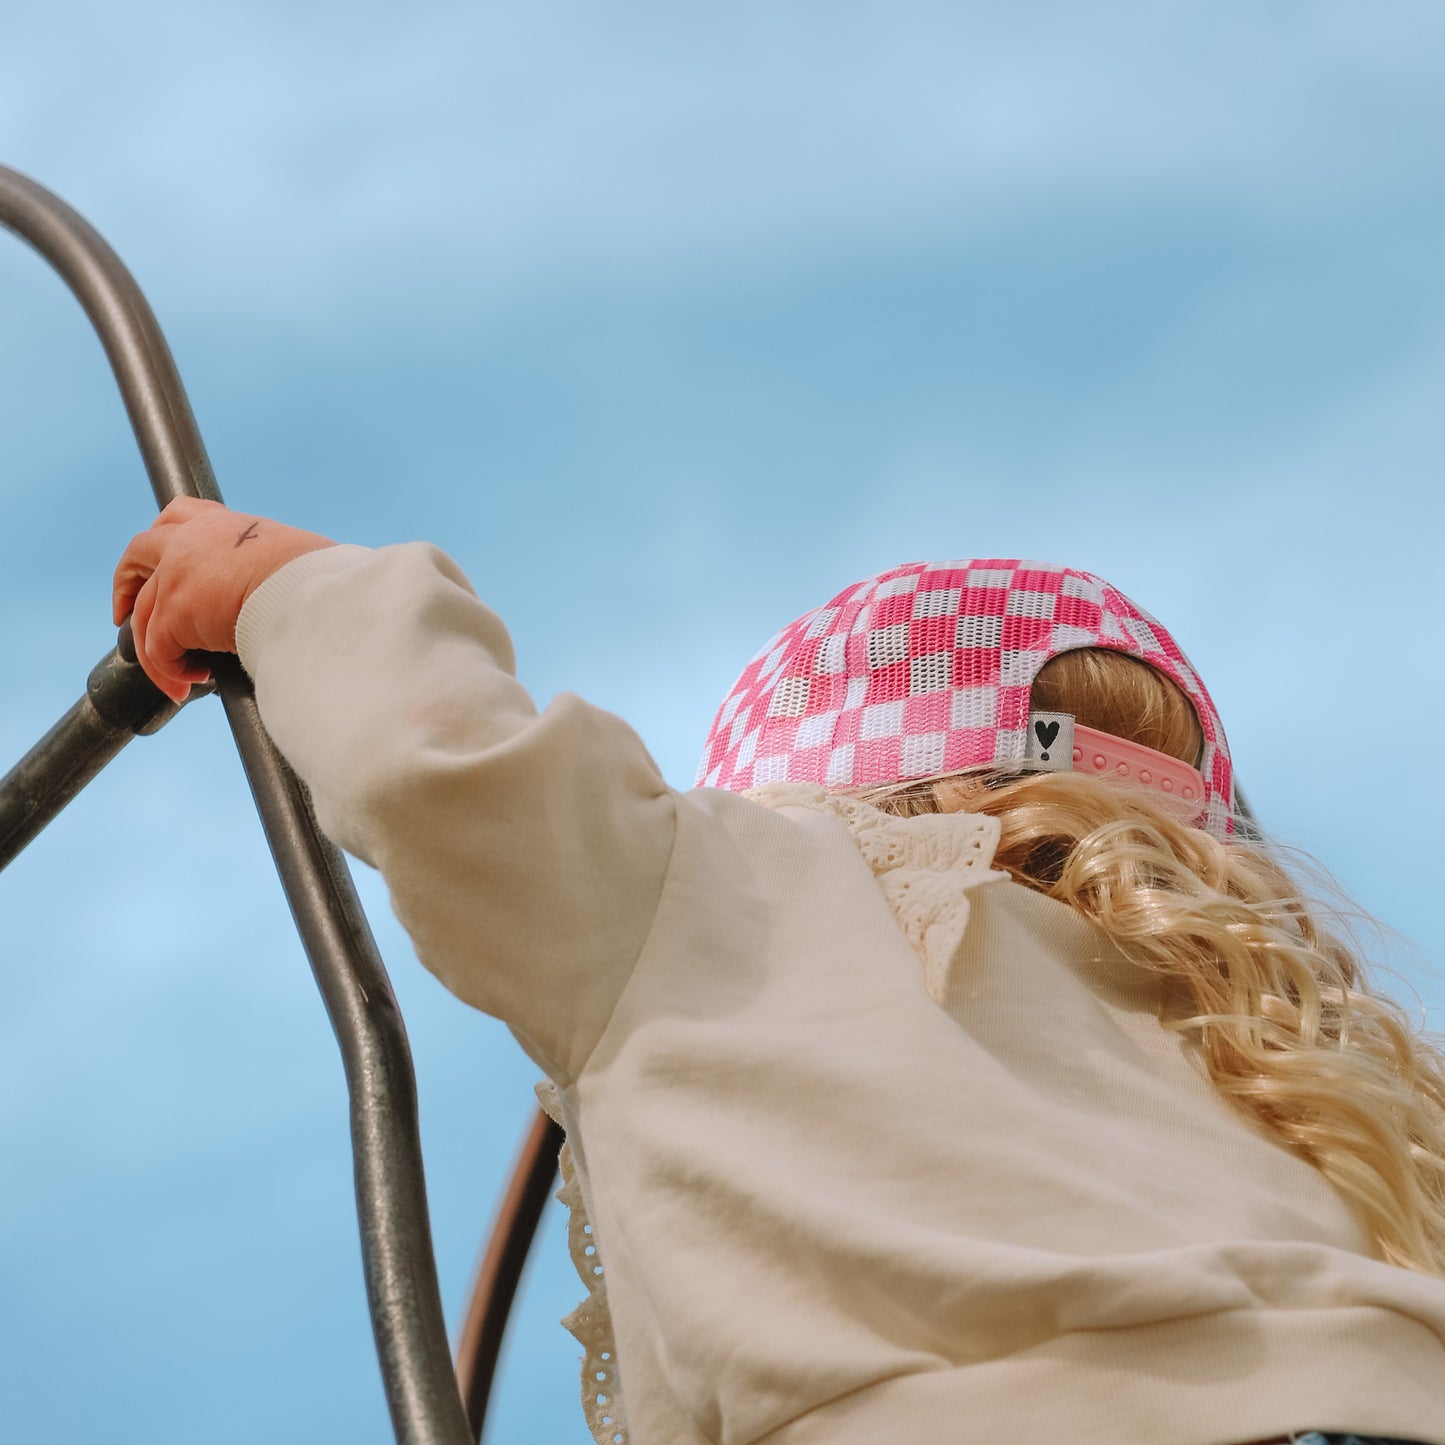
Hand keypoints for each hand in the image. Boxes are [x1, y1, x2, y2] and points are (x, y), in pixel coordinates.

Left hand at [113, 496, 334, 701]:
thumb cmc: (316, 580)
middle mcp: (189, 542)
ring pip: (143, 617)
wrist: (312, 591)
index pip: (178, 517)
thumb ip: (261, 570)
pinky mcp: (174, 613)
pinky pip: (157, 651)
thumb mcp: (283, 559)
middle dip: (125, 585)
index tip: (157, 560)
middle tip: (123, 615)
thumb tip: (273, 601)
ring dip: (156, 652)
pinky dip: (170, 672)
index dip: (161, 538)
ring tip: (178, 678)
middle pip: (137, 555)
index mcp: (222, 525)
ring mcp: (176, 576)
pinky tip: (191, 683)